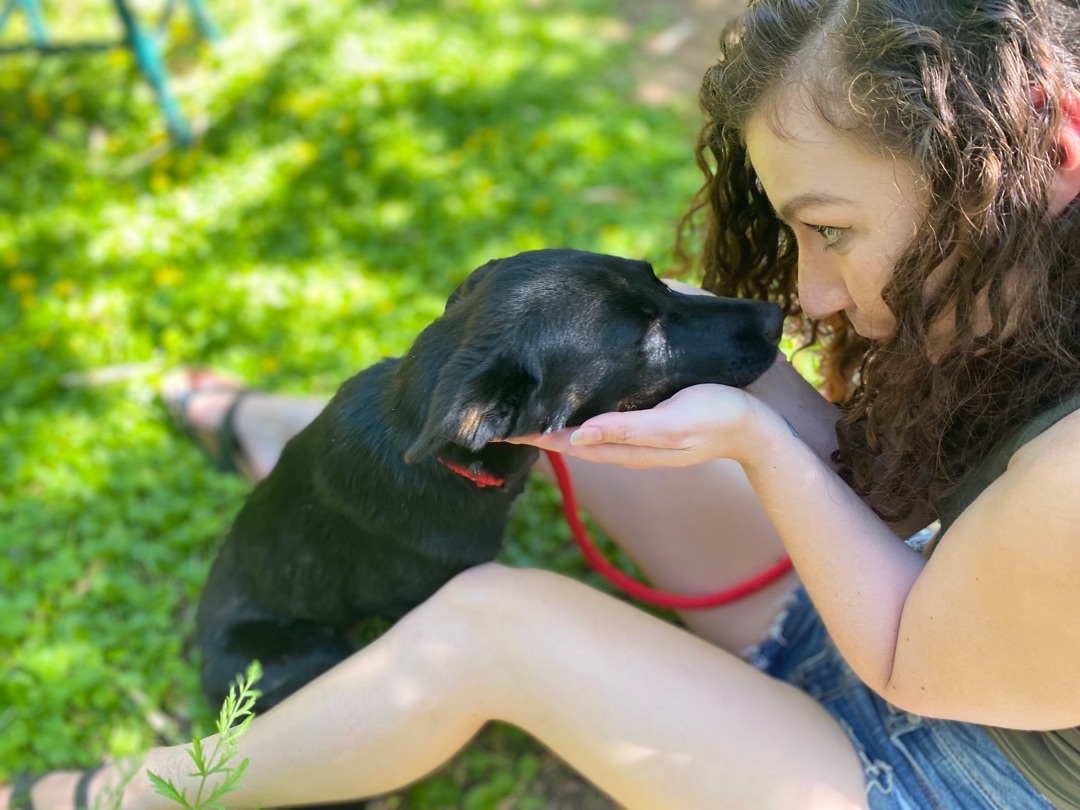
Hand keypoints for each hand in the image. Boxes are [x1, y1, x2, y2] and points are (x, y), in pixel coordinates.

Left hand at [507, 383, 789, 467]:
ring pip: (581, 430)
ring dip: (551, 420)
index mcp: (624, 446)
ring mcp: (634, 437)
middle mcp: (623, 445)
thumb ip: (626, 429)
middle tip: (496, 410)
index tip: (495, 423)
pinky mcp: (645, 423)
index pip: (563, 441)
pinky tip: (568, 399)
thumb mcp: (671, 424)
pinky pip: (601, 421)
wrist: (758, 427)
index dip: (530, 433)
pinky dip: (577, 413)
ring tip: (522, 405)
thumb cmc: (716, 418)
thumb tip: (578, 436)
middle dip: (532, 426)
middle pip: (566, 437)